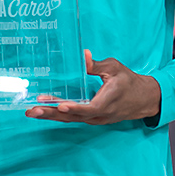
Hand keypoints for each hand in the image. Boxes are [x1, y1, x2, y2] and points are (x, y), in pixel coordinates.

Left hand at [27, 50, 160, 124]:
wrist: (143, 99)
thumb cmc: (129, 82)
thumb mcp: (115, 68)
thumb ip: (97, 65)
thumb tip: (84, 56)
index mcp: (107, 103)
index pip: (88, 108)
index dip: (74, 108)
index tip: (60, 106)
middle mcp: (99, 115)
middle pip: (73, 117)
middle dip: (51, 114)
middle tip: (32, 111)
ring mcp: (95, 119)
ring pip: (70, 119)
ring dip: (51, 115)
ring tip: (31, 111)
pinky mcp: (92, 119)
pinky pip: (73, 118)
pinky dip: (58, 114)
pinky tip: (45, 110)